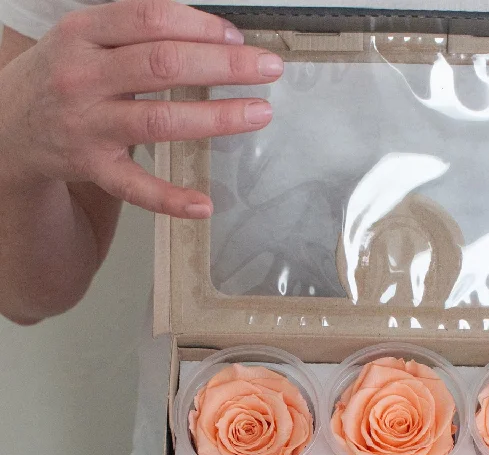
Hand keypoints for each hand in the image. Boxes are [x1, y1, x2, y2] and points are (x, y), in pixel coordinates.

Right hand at [0, 0, 281, 217]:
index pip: (150, 19)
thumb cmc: (61, 77)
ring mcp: (88, 125)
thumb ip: (134, 33)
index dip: (199, 26)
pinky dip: (171, 199)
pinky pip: (137, 187)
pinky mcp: (93, 167)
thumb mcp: (85, 39)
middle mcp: (84, 76)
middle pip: (162, 65)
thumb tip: (208, 36)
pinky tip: (204, 204)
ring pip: (160, 119)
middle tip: (267, 68)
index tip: (237, 37)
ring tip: (258, 113)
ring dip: (216, 117)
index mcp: (84, 33)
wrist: (8, 125)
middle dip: (222, 65)